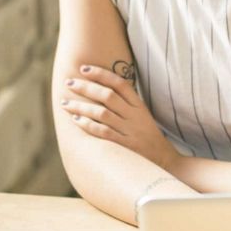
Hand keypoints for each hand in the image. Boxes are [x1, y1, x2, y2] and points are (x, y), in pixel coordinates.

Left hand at [60, 64, 179, 170]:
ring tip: (66, 103)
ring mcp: (130, 131)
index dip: (101, 74)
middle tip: (69, 83)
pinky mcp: (125, 146)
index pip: (120, 84)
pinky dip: (88, 125)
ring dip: (81, 107)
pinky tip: (76, 120)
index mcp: (139, 106)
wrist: (164, 160)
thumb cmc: (147, 137)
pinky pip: (103, 132)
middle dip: (86, 88)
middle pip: (108, 96)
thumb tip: (101, 89)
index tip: (83, 69)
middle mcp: (135, 116)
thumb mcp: (142, 116)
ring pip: (102, 113)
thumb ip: (126, 103)